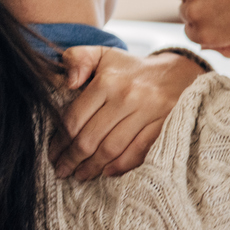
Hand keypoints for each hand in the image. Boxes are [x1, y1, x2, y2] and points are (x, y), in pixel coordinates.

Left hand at [49, 47, 206, 179]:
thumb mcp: (102, 55)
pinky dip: (121, 165)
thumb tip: (68, 82)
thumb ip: (77, 59)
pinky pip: (138, 151)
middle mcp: (126, 96)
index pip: (74, 118)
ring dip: (92, 166)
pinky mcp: (163, 124)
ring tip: (81, 175)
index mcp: (106, 81)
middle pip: (90, 138)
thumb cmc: (130, 69)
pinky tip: (107, 172)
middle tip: (63, 170)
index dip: (60, 141)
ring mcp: (146, 112)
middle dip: (72, 159)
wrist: (176, 73)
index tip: (53, 154)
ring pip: (111, 148)